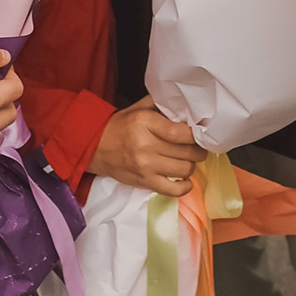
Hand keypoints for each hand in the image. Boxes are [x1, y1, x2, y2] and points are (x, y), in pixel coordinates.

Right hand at [86, 97, 202, 195]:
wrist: (95, 146)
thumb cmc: (121, 125)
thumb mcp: (140, 107)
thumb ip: (163, 104)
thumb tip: (189, 107)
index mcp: (145, 122)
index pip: (181, 132)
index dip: (196, 135)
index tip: (200, 133)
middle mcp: (145, 145)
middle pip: (187, 152)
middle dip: (198, 150)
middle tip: (198, 147)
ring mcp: (145, 167)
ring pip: (184, 170)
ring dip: (191, 165)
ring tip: (188, 160)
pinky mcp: (144, 182)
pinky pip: (173, 190)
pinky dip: (185, 187)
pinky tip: (184, 180)